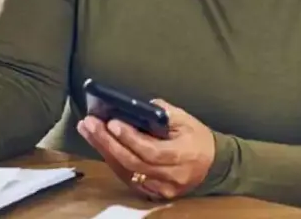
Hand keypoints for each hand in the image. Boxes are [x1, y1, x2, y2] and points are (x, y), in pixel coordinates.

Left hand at [77, 99, 214, 201]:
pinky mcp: (155, 193)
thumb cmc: (197, 137)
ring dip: (105, 151)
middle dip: (108, 142)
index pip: (151, 150)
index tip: (111, 122)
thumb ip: (161, 112)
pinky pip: (129, 178)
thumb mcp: (185, 119)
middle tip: (89, 124)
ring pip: (128, 172)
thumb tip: (134, 107)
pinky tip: (100, 145)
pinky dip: (113, 161)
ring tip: (88, 131)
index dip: (129, 138)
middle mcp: (172, 176)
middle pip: (134, 162)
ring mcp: (163, 188)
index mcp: (183, 155)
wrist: (213, 164)